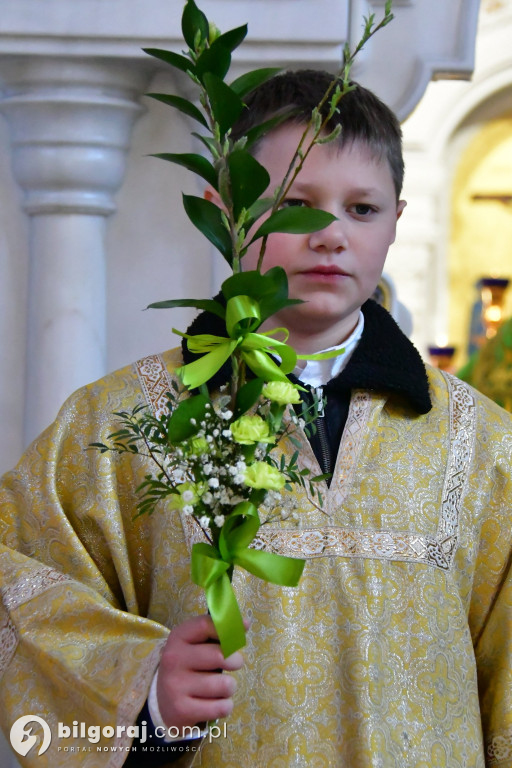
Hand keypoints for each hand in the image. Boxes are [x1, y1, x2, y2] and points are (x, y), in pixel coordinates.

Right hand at [156, 614, 245, 729]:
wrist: (163, 703)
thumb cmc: (189, 667)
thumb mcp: (196, 645)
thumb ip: (218, 633)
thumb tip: (245, 623)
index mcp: (178, 638)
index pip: (206, 625)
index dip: (228, 628)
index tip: (241, 632)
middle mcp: (173, 659)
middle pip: (220, 656)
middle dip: (235, 661)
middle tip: (231, 664)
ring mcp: (176, 685)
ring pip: (225, 685)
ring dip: (229, 687)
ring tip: (219, 687)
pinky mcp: (182, 710)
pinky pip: (222, 707)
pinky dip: (225, 706)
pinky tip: (214, 703)